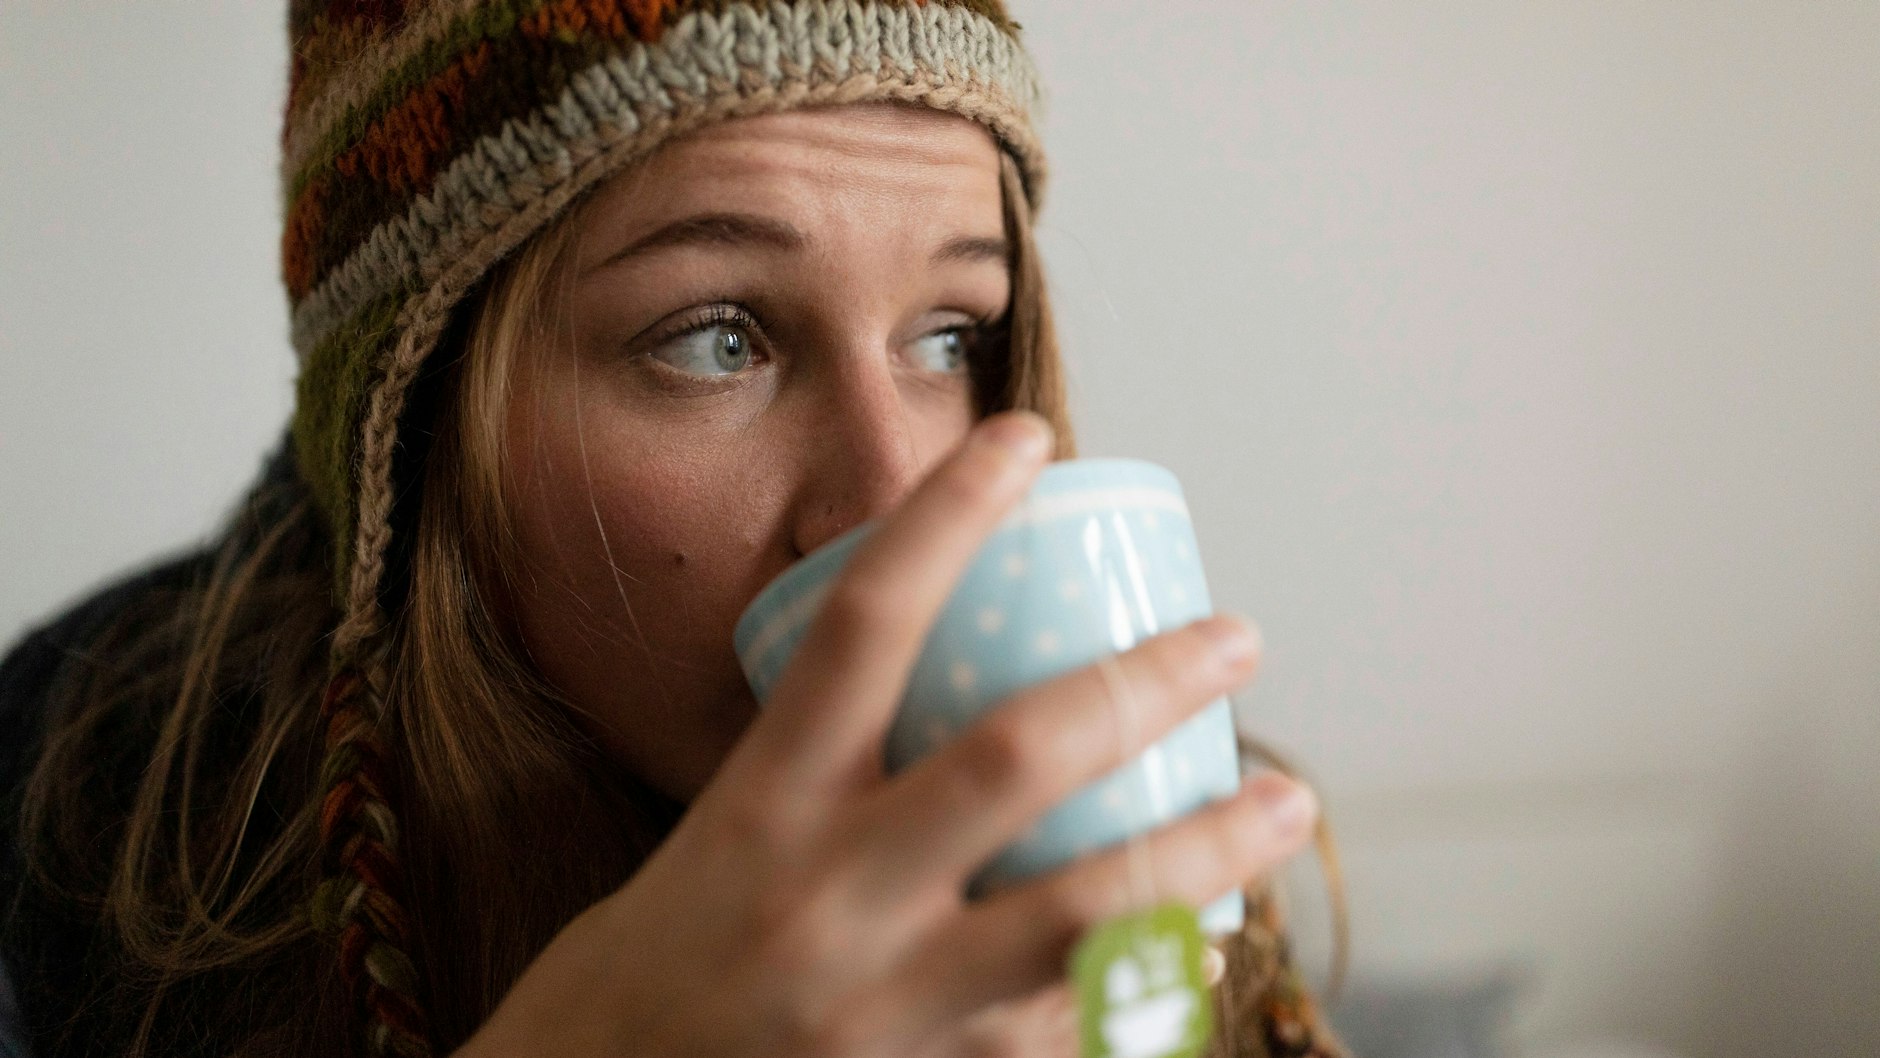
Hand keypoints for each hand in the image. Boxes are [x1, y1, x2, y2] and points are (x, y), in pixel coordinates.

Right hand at [455, 410, 1318, 1057]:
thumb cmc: (651, 977)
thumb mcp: (717, 847)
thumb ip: (818, 784)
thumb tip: (933, 709)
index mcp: (761, 807)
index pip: (862, 623)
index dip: (948, 514)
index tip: (1028, 439)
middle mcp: (830, 896)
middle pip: (1020, 752)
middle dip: (1148, 681)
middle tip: (1236, 638)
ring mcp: (890, 1004)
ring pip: (1092, 910)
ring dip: (1210, 850)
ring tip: (1287, 802)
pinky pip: (1070, 1027)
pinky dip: (1143, 979)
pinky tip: (1197, 949)